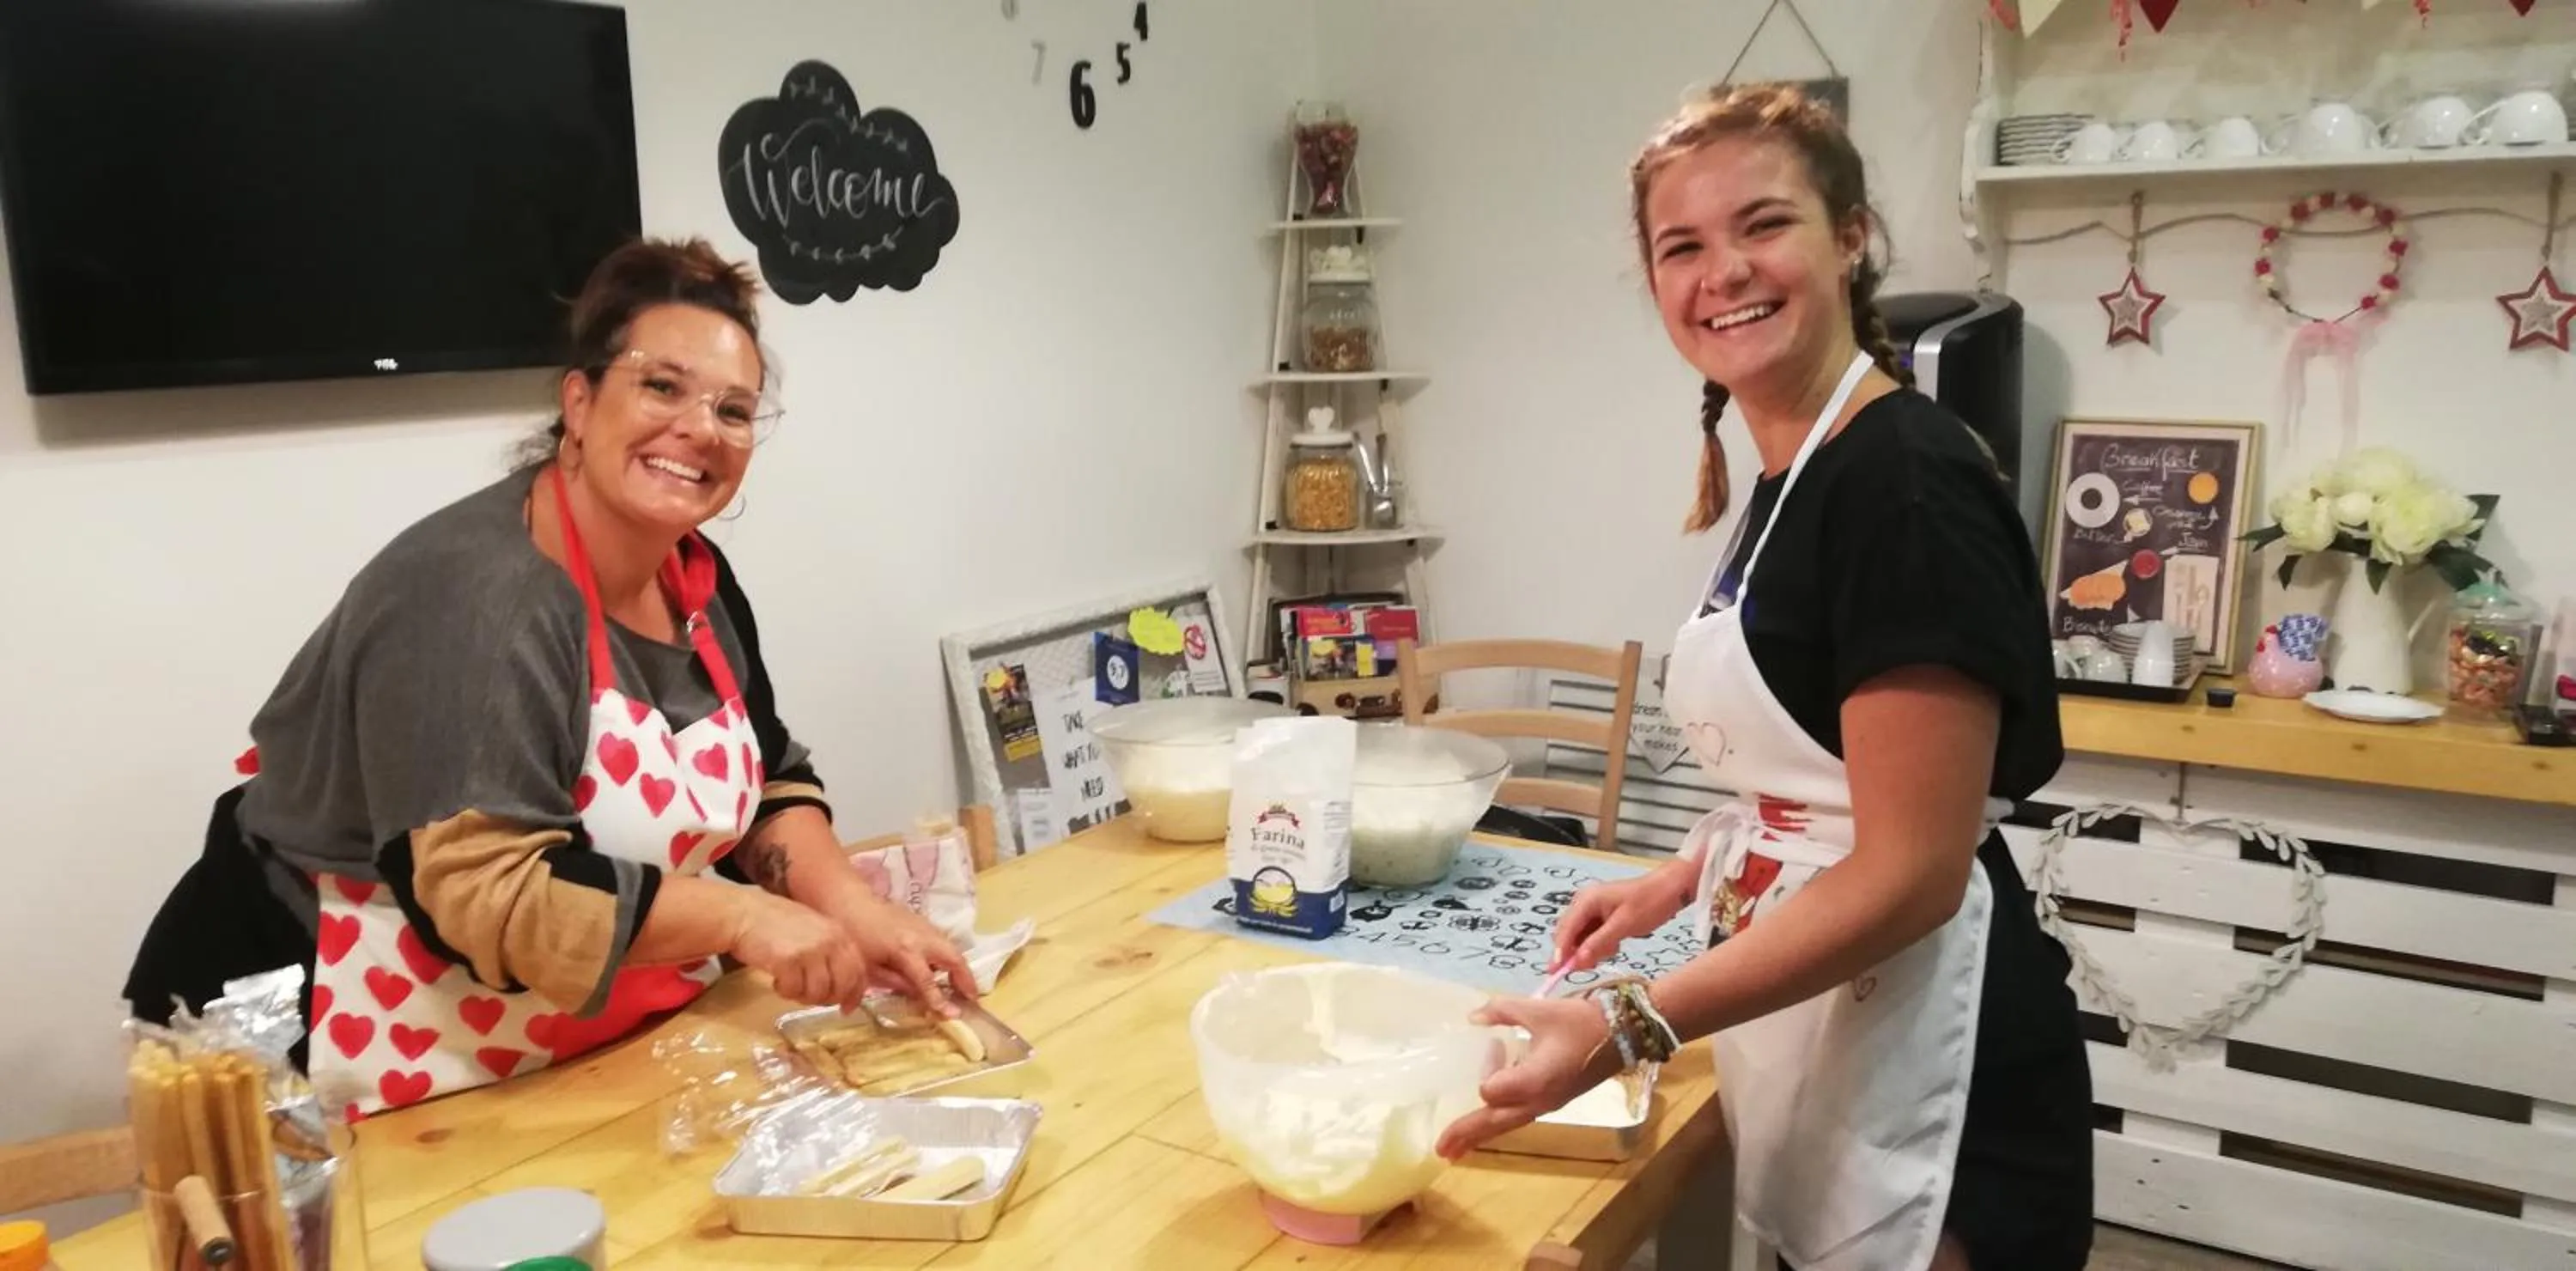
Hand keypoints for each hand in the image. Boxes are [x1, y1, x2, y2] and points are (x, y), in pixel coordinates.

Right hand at [726, 890, 869, 1006]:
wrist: (743, 913)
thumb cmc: (775, 922)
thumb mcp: (814, 930)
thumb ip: (832, 952)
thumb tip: (845, 986)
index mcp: (839, 933)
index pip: (859, 970)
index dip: (855, 994)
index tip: (846, 1008)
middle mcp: (829, 941)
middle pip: (842, 986)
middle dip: (828, 1000)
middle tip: (810, 998)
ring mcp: (810, 951)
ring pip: (818, 993)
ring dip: (803, 997)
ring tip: (789, 986)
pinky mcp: (788, 961)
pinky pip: (794, 991)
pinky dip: (785, 991)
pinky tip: (776, 981)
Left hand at [823, 889, 981, 1017]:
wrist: (851, 901)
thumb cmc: (855, 936)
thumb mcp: (868, 966)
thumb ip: (893, 982)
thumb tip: (915, 997)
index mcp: (905, 950)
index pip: (927, 980)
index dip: (939, 998)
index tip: (952, 1014)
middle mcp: (921, 937)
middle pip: (953, 958)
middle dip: (966, 979)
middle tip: (972, 998)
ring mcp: (925, 927)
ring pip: (952, 947)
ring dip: (960, 967)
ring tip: (964, 987)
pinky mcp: (923, 922)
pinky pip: (943, 941)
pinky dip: (950, 956)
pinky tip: (945, 968)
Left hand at [1435, 995, 1620, 1160]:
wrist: (1624, 1034)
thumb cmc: (1581, 1021)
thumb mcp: (1538, 1010)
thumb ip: (1501, 1010)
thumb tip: (1472, 1017)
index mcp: (1534, 1080)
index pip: (1491, 1090)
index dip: (1486, 1068)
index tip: (1495, 1045)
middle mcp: (1539, 1100)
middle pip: (1495, 1123)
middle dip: (1466, 1135)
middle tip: (1440, 1150)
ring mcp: (1547, 1105)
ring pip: (1507, 1125)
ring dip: (1480, 1135)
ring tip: (1456, 1148)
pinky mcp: (1553, 1103)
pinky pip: (1519, 1118)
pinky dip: (1498, 1124)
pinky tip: (1487, 1121)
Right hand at [1554, 859, 1696, 971]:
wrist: (1670, 889)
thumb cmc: (1649, 903)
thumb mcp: (1624, 925)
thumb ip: (1598, 943)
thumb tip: (1577, 962)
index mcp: (1586, 900)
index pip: (1565, 929)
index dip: (1559, 951)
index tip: (1555, 972)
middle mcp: (1583, 902)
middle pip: (1568, 933)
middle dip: (1577, 951)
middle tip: (1592, 965)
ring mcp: (1591, 909)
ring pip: (1580, 937)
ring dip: (1590, 949)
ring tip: (1613, 949)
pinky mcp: (1600, 916)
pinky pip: (1591, 935)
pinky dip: (1598, 945)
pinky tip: (1614, 945)